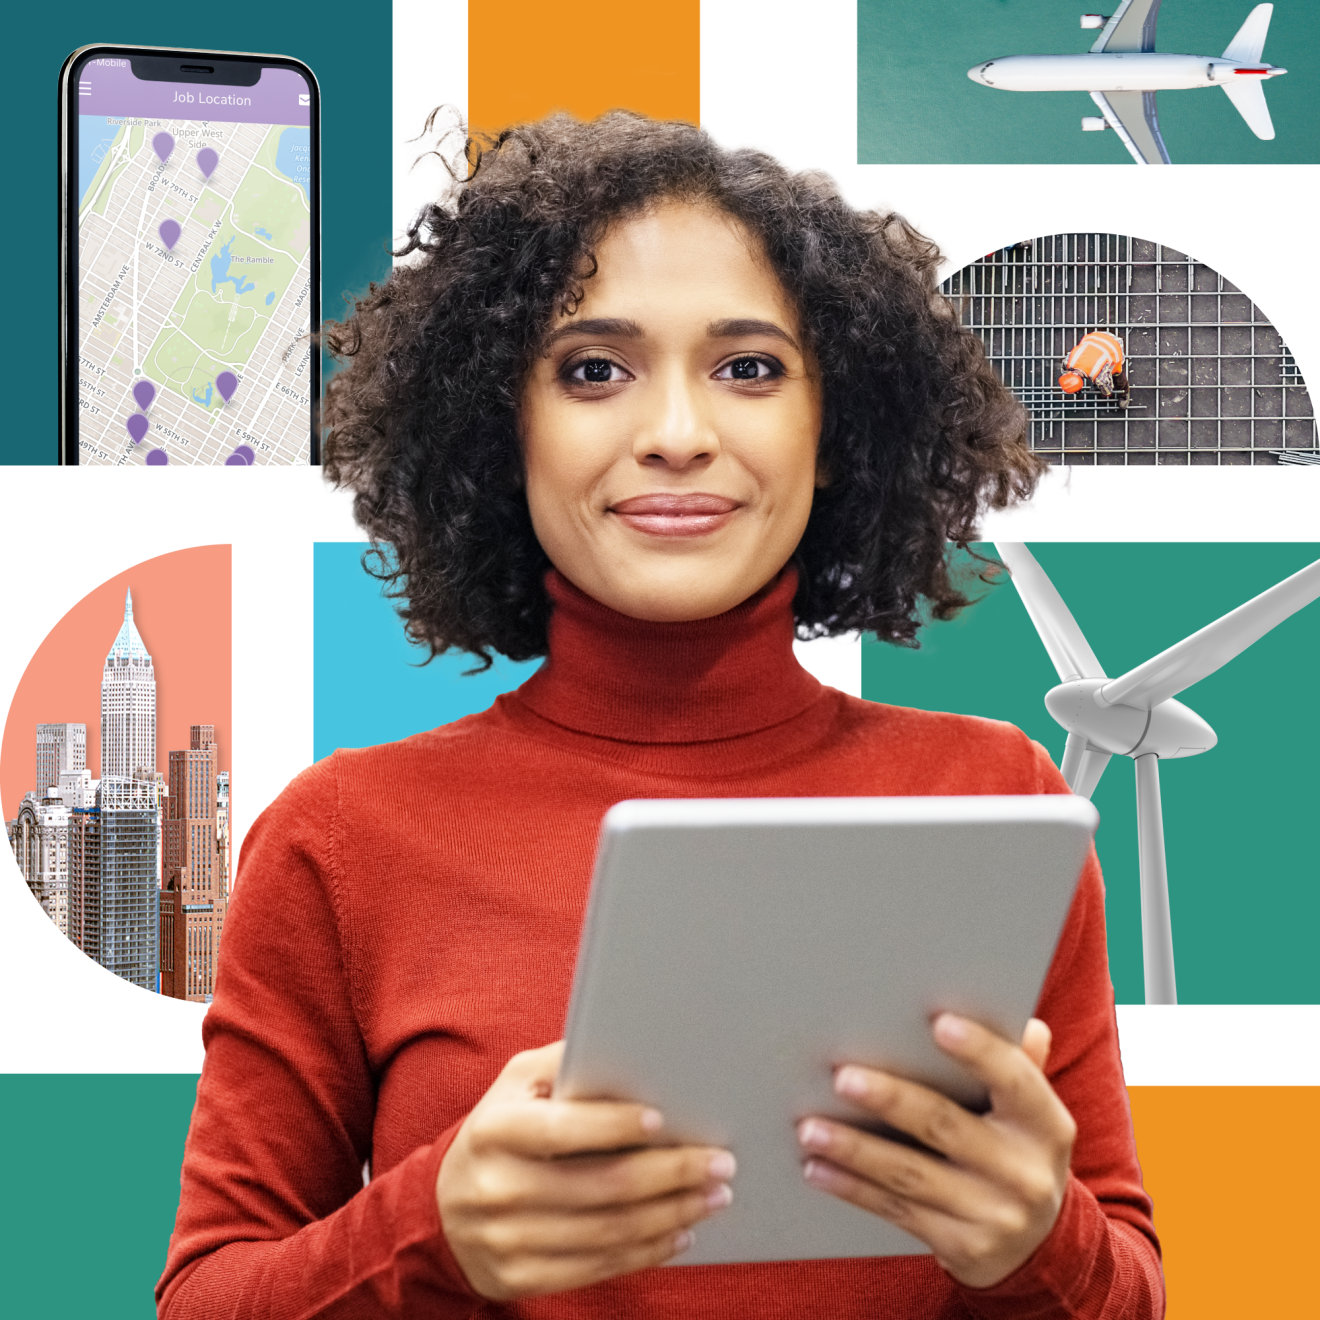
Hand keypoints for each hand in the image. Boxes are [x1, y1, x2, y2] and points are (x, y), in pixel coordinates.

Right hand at [437, 1042, 735, 1299]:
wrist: (442, 1210)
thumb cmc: (499, 1130)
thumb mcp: (516, 1083)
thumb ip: (566, 1063)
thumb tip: (630, 1048)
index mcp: (496, 1130)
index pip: (564, 1129)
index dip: (617, 1125)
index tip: (666, 1118)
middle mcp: (498, 1187)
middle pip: (602, 1186)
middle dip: (671, 1174)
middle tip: (719, 1162)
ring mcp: (508, 1240)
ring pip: (608, 1231)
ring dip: (672, 1214)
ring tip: (713, 1195)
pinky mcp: (520, 1278)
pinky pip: (597, 1268)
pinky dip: (646, 1251)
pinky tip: (678, 1232)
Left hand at [795, 1015, 1074, 1288]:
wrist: (1039, 1247)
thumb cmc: (1016, 1151)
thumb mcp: (1030, 1113)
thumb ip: (1020, 1066)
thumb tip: (1026, 1024)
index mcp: (1046, 1124)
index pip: (1015, 1080)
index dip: (980, 1051)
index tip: (938, 1022)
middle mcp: (1024, 1172)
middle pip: (945, 1125)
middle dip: (890, 1099)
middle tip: (841, 1077)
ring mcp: (994, 1215)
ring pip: (910, 1174)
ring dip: (855, 1149)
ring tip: (809, 1128)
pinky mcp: (963, 1247)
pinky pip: (897, 1211)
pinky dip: (853, 1188)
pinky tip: (818, 1168)